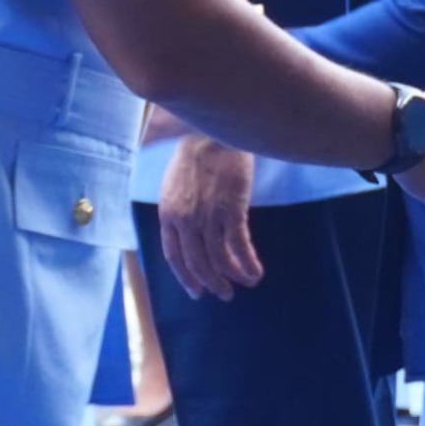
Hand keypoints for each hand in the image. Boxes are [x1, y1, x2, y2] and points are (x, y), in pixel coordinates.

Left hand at [157, 135, 260, 300]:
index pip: (174, 256)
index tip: (198, 291)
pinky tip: (256, 273)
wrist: (211, 131)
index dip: (186, 277)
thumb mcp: (175, 182)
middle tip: (225, 294)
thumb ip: (178, 206)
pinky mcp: (231, 209)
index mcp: (168, 213)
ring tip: (246, 283)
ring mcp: (207, 216)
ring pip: (219, 259)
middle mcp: (184, 220)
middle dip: (212, 283)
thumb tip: (186, 226)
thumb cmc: (196, 151)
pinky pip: (239, 246)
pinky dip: (247, 264)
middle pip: (197, 263)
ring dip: (233, 276)